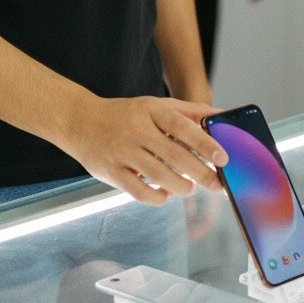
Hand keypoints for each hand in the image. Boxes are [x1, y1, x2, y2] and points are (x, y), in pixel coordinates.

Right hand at [66, 94, 227, 205]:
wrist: (80, 122)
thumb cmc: (126, 115)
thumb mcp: (156, 105)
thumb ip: (190, 111)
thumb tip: (223, 116)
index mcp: (149, 110)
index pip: (181, 126)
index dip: (204, 143)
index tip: (223, 158)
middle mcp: (136, 130)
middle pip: (174, 156)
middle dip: (201, 173)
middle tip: (216, 183)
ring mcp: (122, 152)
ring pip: (160, 176)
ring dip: (182, 187)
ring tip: (191, 188)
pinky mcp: (112, 173)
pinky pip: (140, 192)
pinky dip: (158, 197)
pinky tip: (166, 193)